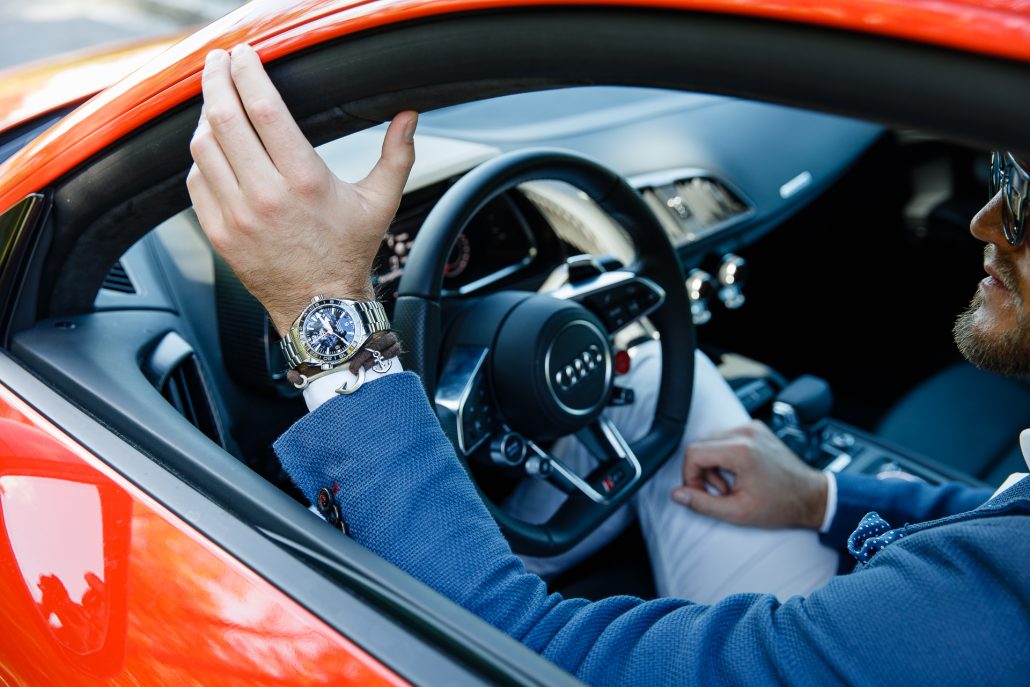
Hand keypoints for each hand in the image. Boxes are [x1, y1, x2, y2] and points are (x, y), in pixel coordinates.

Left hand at [186, 44, 417, 334]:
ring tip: (215, 101)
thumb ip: (396, 155)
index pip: (264, 110)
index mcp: (305, 181)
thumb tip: (409, 117)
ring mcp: (238, 216)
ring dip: (206, 116)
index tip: (243, 55)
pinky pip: (197, 182)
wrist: (322, 309)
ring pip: (204, 148)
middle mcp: (267, 196)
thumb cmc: (348, 253)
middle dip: (217, 81)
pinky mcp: (219, 233)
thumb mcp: (380, 202)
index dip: (248, 74)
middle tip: (218, 63)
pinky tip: (213, 147)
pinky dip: (201, 158)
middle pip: (225, 120)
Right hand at [672, 420, 827, 529]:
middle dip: (702, 471)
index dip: (689, 475)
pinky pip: (726, 439)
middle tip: (719, 491)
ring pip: (712, 442)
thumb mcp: (737, 512)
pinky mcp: (756, 429)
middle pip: (701, 446)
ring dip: (713, 464)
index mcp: (740, 450)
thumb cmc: (782, 505)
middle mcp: (745, 433)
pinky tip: (738, 473)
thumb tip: (678, 495)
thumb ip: (702, 504)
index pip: (693, 453)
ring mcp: (752, 428)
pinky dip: (725, 456)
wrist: (811, 497)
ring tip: (730, 484)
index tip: (701, 492)